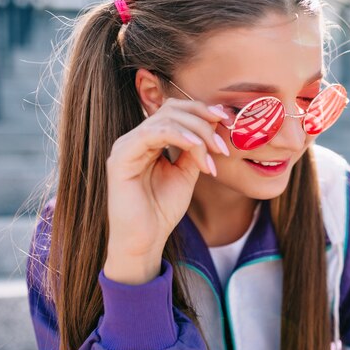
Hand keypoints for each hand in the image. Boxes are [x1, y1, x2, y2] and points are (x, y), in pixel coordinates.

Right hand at [104, 99, 229, 284]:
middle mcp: (135, 138)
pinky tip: (197, 147)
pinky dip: (179, 136)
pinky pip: (152, 134)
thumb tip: (214, 125)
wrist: (144, 240)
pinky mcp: (120, 158)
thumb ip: (195, 149)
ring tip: (215, 152)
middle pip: (172, 109)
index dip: (203, 110)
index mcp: (149, 140)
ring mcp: (126, 146)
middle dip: (203, 119)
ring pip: (165, 119)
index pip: (176, 111)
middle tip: (224, 141)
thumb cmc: (162, 210)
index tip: (229, 120)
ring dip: (197, 132)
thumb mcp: (186, 173)